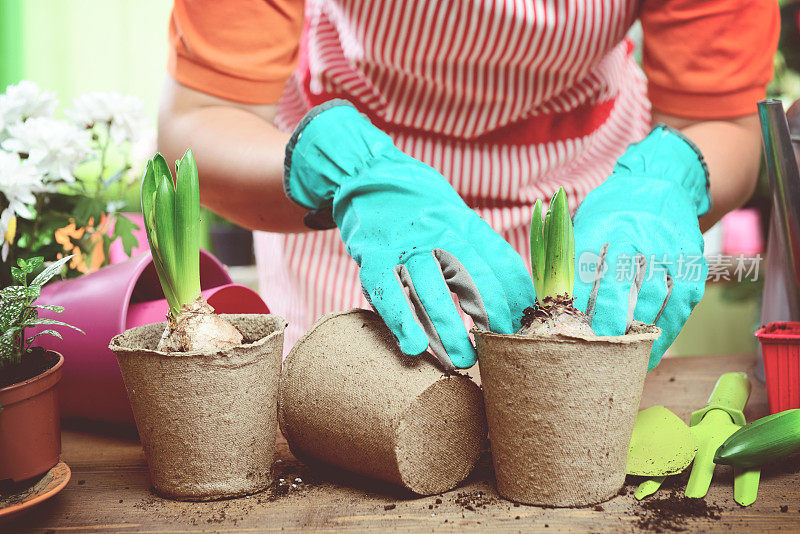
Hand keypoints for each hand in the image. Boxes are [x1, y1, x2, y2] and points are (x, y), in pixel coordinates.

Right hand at [284, 100, 534, 369]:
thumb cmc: (422, 211)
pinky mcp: (373, 258)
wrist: (369, 176)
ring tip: (462, 361)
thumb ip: (483, 253)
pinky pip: (388, 294)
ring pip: (431, 290)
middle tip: (501, 353)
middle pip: (472, 277)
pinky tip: (415, 347)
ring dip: (449, 330)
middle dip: (490, 316)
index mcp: (465, 223)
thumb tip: (518, 301)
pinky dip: (402, 322)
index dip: (516, 297)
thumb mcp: (458, 220)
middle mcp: (439, 232)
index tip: (525, 328)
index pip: (500, 261)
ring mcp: (405, 245)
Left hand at [572, 125, 709, 369]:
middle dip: (607, 329)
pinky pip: (679, 307)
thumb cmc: (610, 212)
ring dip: (636, 338)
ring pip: (652, 304)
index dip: (584, 310)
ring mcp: (669, 253)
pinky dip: (664, 333)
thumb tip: (551, 308)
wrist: (661, 183)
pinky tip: (650, 353)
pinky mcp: (692, 267)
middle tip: (594, 359)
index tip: (575, 338)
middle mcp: (639, 239)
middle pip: (621, 292)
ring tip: (620, 365)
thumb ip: (570, 263)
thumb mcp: (584, 224)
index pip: (590, 276)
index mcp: (605, 228)